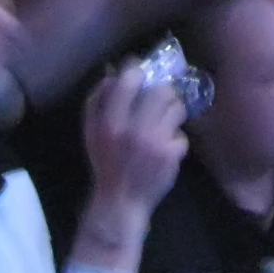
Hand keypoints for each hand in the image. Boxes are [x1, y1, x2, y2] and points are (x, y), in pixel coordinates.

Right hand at [82, 63, 189, 215]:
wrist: (120, 202)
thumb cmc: (105, 162)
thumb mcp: (91, 131)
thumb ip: (98, 100)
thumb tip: (113, 70)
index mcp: (110, 122)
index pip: (129, 80)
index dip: (137, 71)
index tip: (141, 74)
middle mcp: (133, 130)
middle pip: (162, 90)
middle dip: (162, 92)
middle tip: (159, 100)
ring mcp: (155, 142)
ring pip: (177, 108)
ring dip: (172, 113)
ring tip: (164, 122)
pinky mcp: (171, 155)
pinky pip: (182, 134)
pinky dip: (175, 140)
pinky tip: (165, 148)